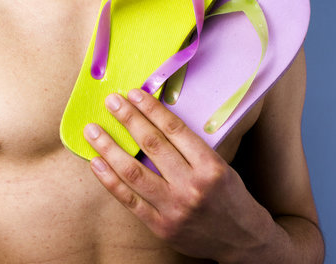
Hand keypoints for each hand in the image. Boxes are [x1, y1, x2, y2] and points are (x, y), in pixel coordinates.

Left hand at [84, 89, 275, 261]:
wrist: (243, 241)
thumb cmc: (230, 197)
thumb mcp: (220, 167)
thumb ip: (191, 149)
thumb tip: (154, 121)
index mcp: (210, 167)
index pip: (175, 129)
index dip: (151, 109)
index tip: (134, 94)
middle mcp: (192, 186)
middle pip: (152, 145)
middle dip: (128, 119)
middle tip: (111, 102)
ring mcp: (174, 209)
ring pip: (134, 172)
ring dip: (109, 148)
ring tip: (93, 131)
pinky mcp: (161, 226)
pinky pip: (129, 200)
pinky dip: (110, 180)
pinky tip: (96, 163)